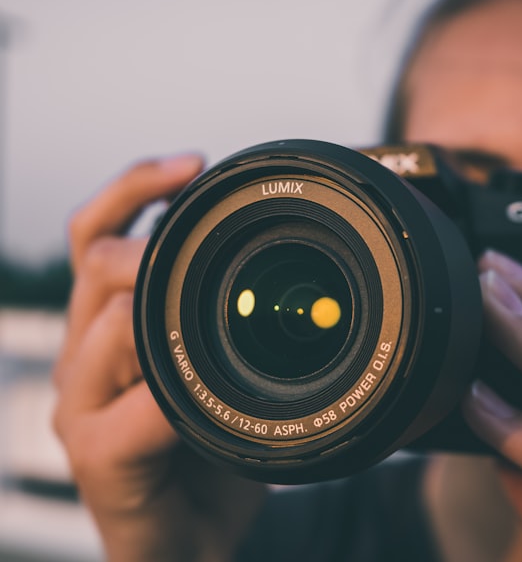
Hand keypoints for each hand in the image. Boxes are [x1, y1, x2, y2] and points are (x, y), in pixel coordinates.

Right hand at [53, 156, 265, 561]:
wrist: (190, 536)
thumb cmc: (206, 445)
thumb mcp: (217, 368)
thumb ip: (215, 319)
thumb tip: (275, 262)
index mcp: (106, 324)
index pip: (97, 233)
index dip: (137, 188)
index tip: (194, 164)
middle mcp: (82, 358)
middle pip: (95, 265)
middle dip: (154, 246)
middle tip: (211, 245)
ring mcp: (80, 407)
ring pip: (106, 328)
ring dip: (164, 322)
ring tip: (217, 337)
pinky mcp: (95, 459)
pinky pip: (128, 415)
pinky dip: (170, 401)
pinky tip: (199, 403)